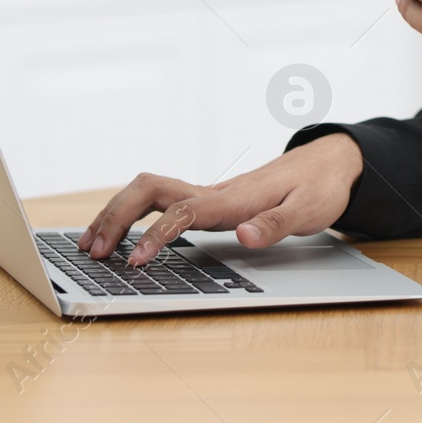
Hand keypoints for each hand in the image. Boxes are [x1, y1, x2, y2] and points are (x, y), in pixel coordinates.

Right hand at [76, 132, 363, 266]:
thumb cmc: (320, 187)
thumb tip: (244, 234)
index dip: (156, 235)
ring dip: (116, 213)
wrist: (331, 161)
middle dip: (116, 216)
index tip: (134, 261)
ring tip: (90, 243)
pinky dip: (132, 213)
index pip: (183, 212)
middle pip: (150, 190)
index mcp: (234, 198)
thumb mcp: (309, 211)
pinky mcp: (211, 199)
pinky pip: (161, 201)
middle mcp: (215, 192)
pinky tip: (120, 233)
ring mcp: (210, 194)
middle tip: (92, 250)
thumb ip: (276, 224)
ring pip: (150, 191)